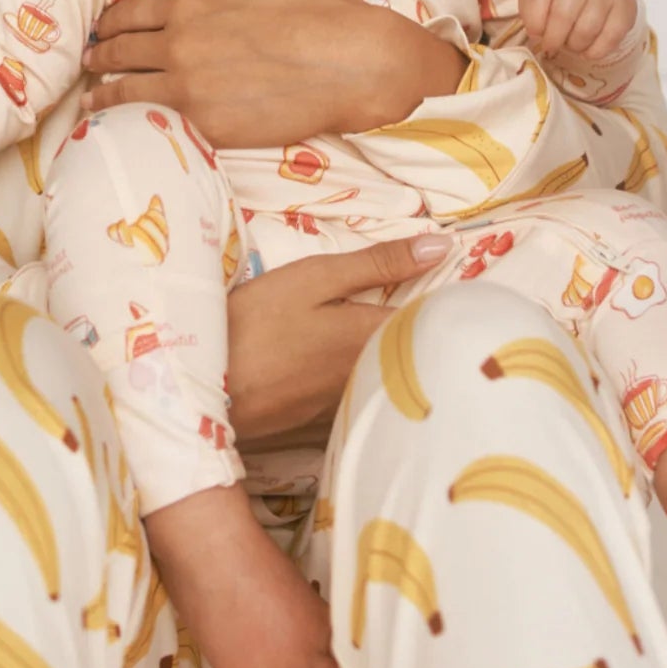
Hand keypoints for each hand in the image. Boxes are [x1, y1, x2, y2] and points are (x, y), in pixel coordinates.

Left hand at [81, 0, 465, 144]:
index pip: (129, 13)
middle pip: (121, 53)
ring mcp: (192, 93)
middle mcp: (180, 50)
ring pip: (129, 93)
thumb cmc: (315, 3)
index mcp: (189, 6)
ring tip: (94, 95)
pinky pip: (159, 124)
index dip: (108, 20)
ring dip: (105, 92)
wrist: (353, 63)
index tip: (100, 26)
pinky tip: (129, 123)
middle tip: (89, 57)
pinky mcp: (210, 128)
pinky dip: (137, 121)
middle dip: (100, 53)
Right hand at [225, 232, 451, 447]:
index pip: (434, 319)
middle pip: (417, 351)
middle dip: (432, 331)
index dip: (449, 302)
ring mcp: (349, 403)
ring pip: (393, 376)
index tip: (462, 287)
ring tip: (410, 335)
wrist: (204, 390)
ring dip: (403, 357)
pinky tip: (361, 369)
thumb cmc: (257, 322)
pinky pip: (366, 398)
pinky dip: (373, 381)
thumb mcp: (314, 278)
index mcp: (375, 336)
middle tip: (442, 307)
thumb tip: (441, 246)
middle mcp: (373, 375)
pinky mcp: (326, 421)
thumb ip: (378, 264)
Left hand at [519, 0, 637, 60]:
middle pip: (563, 14)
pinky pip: (610, 38)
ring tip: (570, 43)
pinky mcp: (625, 7)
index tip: (535, 31)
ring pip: (586, 29)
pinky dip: (594, 51)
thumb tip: (538, 34)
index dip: (533, 20)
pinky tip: (587, 49)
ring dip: (574, 46)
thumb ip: (530, 11)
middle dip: (553, 38)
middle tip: (551, 45)